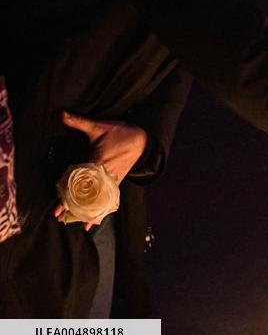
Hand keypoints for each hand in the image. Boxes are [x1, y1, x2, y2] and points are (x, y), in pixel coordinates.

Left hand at [54, 112, 146, 229]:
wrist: (142, 139)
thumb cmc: (120, 132)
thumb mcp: (99, 126)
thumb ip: (79, 122)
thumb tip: (61, 114)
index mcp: (97, 162)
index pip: (78, 182)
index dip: (68, 195)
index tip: (58, 207)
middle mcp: (104, 174)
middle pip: (86, 194)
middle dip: (73, 206)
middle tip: (60, 217)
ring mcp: (111, 179)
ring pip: (97, 198)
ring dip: (85, 210)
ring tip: (73, 221)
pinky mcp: (117, 181)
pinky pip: (107, 198)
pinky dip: (100, 210)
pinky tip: (93, 221)